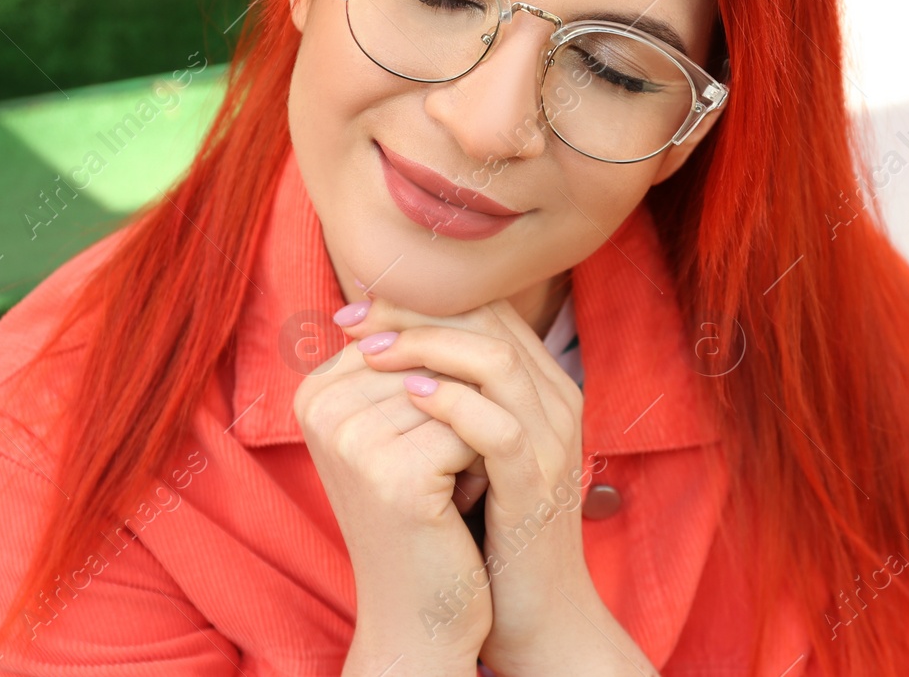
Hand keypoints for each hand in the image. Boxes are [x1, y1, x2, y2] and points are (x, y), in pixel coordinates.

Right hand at [292, 330, 489, 670]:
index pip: (413, 336)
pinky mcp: (390, 474)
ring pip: (457, 393)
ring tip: (446, 488)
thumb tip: (455, 281)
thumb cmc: (424, 512)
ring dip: (475, 439)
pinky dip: (481, 468)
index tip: (426, 441)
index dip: (447, 384)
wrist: (422, 610)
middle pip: (436, 362)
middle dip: (464, 411)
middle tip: (442, 472)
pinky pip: (471, 433)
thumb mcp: (406, 427)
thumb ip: (413, 358)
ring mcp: (351, 439)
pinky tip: (456, 508)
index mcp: (315, 388)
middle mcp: (319, 407)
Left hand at [343, 295, 651, 674]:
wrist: (534, 611)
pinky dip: (452, 404)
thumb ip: (443, 395)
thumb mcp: (465, 447)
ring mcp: (552, 441)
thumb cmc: (488, 526)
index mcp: (539, 383)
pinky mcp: (538, 484)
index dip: (416, 298)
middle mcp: (555, 400)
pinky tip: (408, 398)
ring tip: (369, 355)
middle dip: (413, 311)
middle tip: (353, 319)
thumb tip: (369, 348)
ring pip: (496, 360)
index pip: (481, 308)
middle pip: (488, 319)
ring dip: (425, 347)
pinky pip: (500, 427)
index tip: (354, 308)